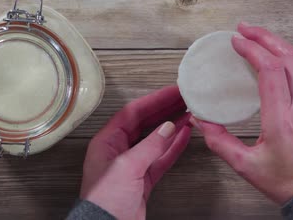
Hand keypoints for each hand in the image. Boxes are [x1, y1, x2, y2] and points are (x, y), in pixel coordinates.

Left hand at [80, 85, 191, 219]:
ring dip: (172, 126)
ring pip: (155, 139)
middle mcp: (118, 150)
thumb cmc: (103, 201)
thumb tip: (167, 127)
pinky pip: (161, 157)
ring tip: (189, 113)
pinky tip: (184, 136)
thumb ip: (149, 145)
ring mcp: (132, 165)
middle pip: (145, 122)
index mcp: (107, 141)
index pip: (133, 112)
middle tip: (183, 98)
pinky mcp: (143, 179)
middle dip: (165, 110)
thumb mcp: (127, 167)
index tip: (172, 92)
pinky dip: (173, 147)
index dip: (154, 100)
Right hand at [190, 23, 292, 204]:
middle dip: (266, 36)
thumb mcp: (246, 166)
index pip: (270, 71)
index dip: (253, 50)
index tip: (236, 41)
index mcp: (282, 120)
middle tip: (244, 28)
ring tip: (259, 37)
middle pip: (289, 57)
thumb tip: (201, 120)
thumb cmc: (288, 182)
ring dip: (279, 44)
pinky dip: (289, 57)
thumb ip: (219, 142)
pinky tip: (276, 58)